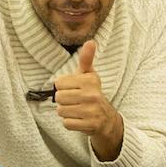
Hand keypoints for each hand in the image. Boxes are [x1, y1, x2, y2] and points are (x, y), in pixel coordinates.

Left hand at [54, 41, 123, 160]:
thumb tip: (90, 42)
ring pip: (61, 111)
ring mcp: (91, 111)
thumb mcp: (89, 75)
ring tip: (77, 110)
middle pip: (59, 98)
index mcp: (90, 80)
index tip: (74, 89)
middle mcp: (92, 95)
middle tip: (75, 101)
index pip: (59, 83)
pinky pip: (66, 123)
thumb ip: (86, 59)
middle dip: (64, 101)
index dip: (63, 87)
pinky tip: (80, 119)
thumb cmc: (92, 94)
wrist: (106, 119)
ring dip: (66, 112)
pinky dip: (70, 123)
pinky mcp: (90, 125)